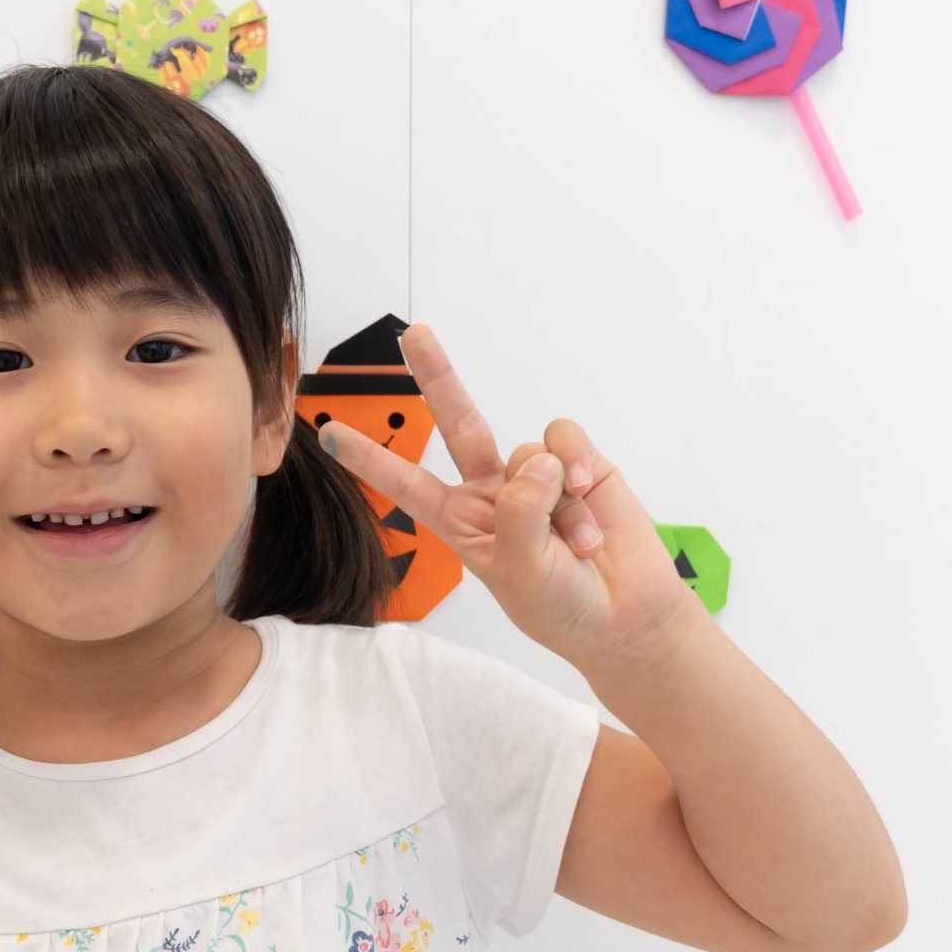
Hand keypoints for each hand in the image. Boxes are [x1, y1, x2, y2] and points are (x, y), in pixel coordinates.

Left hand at [317, 325, 698, 672]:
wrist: (623, 616)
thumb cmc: (561, 606)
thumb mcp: (521, 572)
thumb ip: (518, 514)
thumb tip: (536, 459)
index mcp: (461, 523)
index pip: (406, 484)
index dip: (370, 458)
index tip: (327, 432)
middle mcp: (493, 491)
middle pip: (457, 424)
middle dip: (436, 377)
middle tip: (414, 335)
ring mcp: (535, 475)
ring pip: (525, 450)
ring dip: (554, 497)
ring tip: (577, 542)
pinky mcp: (578, 463)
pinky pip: (562, 439)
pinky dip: (574, 464)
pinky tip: (586, 496)